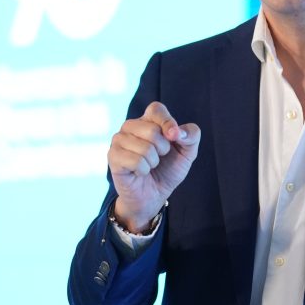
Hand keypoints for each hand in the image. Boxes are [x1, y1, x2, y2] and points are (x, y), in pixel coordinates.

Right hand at [107, 101, 200, 232]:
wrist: (154, 195)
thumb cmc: (168, 169)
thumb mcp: (188, 153)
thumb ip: (191, 136)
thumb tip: (178, 132)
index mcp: (148, 120)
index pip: (156, 109)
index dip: (168, 122)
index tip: (174, 137)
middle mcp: (130, 126)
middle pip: (152, 130)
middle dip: (163, 149)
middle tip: (159, 157)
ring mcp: (119, 140)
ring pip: (145, 147)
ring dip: (153, 162)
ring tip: (149, 165)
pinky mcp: (113, 156)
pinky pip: (136, 161)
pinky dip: (144, 170)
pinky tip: (139, 172)